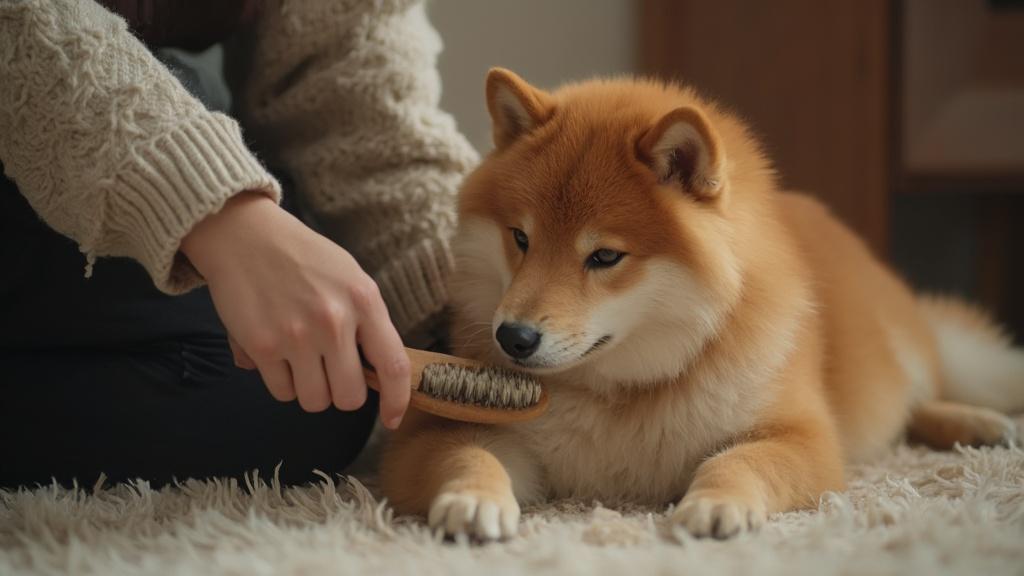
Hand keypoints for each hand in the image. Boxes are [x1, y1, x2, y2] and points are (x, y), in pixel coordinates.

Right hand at [180, 192, 411, 428]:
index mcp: (364, 300)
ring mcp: (297, 336)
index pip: (393, 366)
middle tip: (330, 371)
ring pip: (315, 401)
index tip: (392, 418)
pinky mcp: (262, 346)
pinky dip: (281, 382)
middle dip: (340, 392)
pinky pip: (282, 392)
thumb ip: (367, 322)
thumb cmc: (303, 259)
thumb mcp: (350, 277)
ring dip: (309, 389)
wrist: (245, 236)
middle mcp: (334, 321)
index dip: (397, 401)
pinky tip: (276, 352)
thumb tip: (378, 377)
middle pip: (349, 397)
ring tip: (300, 358)